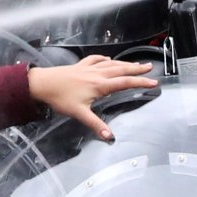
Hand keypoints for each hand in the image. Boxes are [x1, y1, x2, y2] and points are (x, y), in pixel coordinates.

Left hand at [27, 55, 156, 140]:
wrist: (42, 83)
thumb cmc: (60, 98)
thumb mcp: (79, 113)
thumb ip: (96, 125)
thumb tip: (109, 137)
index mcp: (99, 85)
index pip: (124, 83)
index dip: (140, 82)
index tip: (153, 82)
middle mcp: (97, 74)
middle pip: (121, 70)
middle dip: (136, 69)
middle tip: (149, 68)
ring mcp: (88, 68)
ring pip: (111, 64)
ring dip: (124, 64)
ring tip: (135, 64)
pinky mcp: (79, 66)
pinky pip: (96, 60)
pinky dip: (104, 59)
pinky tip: (107, 59)